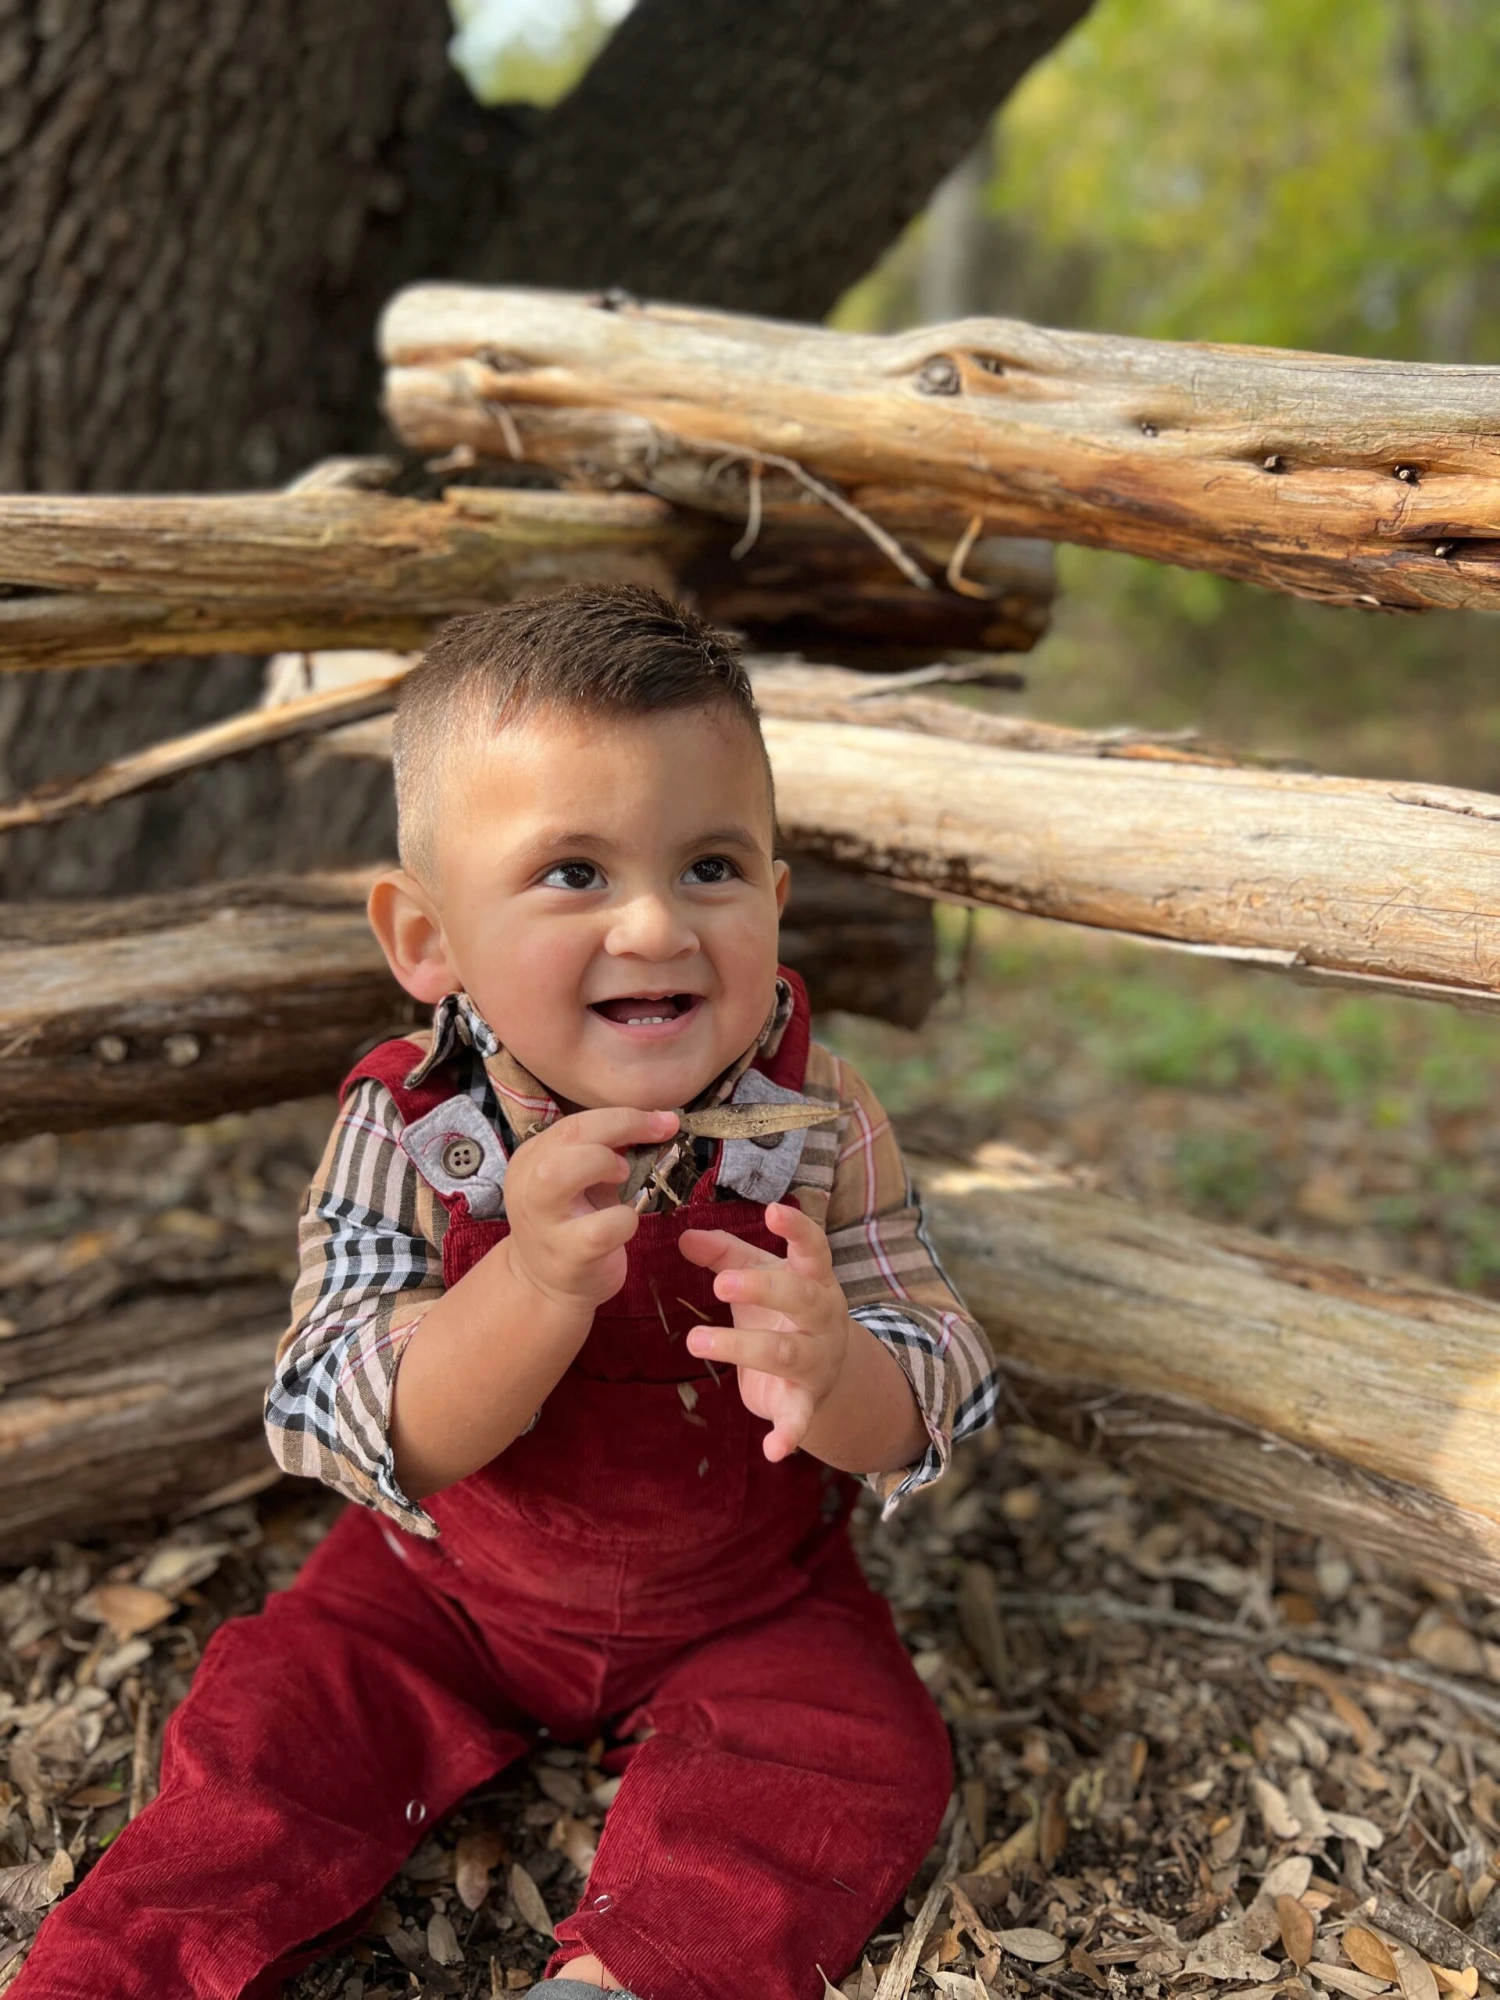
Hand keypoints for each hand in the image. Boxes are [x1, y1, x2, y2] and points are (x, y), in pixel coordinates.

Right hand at [504, 1107, 677, 1313]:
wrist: (545, 1285)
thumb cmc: (572, 1222)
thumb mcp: (580, 1179)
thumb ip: (604, 1149)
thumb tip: (657, 1121)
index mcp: (531, 1158)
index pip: (575, 1122)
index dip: (626, 1116)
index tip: (664, 1120)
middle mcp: (528, 1185)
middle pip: (570, 1135)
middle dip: (621, 1129)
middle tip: (646, 1148)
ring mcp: (543, 1221)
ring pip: (566, 1172)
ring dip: (608, 1166)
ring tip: (622, 1181)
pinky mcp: (567, 1253)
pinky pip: (605, 1226)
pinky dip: (626, 1220)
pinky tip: (622, 1227)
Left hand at [678, 1202, 851, 1461]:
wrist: (826, 1369)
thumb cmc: (784, 1308)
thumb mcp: (758, 1276)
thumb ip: (724, 1255)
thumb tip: (682, 1236)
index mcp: (813, 1280)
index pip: (814, 1249)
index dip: (797, 1230)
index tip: (774, 1211)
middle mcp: (823, 1317)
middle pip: (800, 1299)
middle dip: (763, 1289)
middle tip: (721, 1285)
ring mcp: (817, 1360)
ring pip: (785, 1353)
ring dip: (742, 1348)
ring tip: (696, 1342)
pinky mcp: (806, 1400)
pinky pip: (800, 1418)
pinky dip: (788, 1434)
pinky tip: (772, 1450)